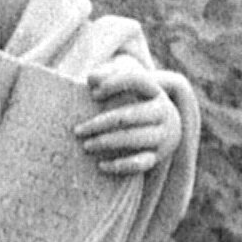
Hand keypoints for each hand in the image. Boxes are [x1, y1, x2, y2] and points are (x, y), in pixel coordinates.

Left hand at [80, 61, 181, 175]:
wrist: (155, 129)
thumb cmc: (130, 102)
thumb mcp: (122, 86)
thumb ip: (106, 76)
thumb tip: (92, 78)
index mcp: (155, 91)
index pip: (138, 81)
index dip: (115, 84)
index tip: (94, 94)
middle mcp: (163, 112)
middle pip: (129, 116)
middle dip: (100, 123)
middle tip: (78, 130)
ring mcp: (163, 136)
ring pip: (133, 139)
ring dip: (107, 142)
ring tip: (85, 145)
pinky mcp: (157, 156)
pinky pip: (140, 164)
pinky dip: (120, 165)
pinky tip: (100, 165)